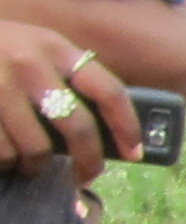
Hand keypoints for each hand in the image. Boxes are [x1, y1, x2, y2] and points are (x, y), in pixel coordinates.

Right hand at [0, 22, 135, 182]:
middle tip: (86, 176)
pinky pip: (2, 153)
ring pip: (37, 149)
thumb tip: (105, 133)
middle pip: (78, 127)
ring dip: (36, 166)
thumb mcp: (30, 48)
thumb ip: (62, 76)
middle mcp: (29, 62)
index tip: (135, 152)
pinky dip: (4, 163)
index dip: (127, 126)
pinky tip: (3, 157)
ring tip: (30, 165)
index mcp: (54, 48)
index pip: (108, 90)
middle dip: (89, 161)